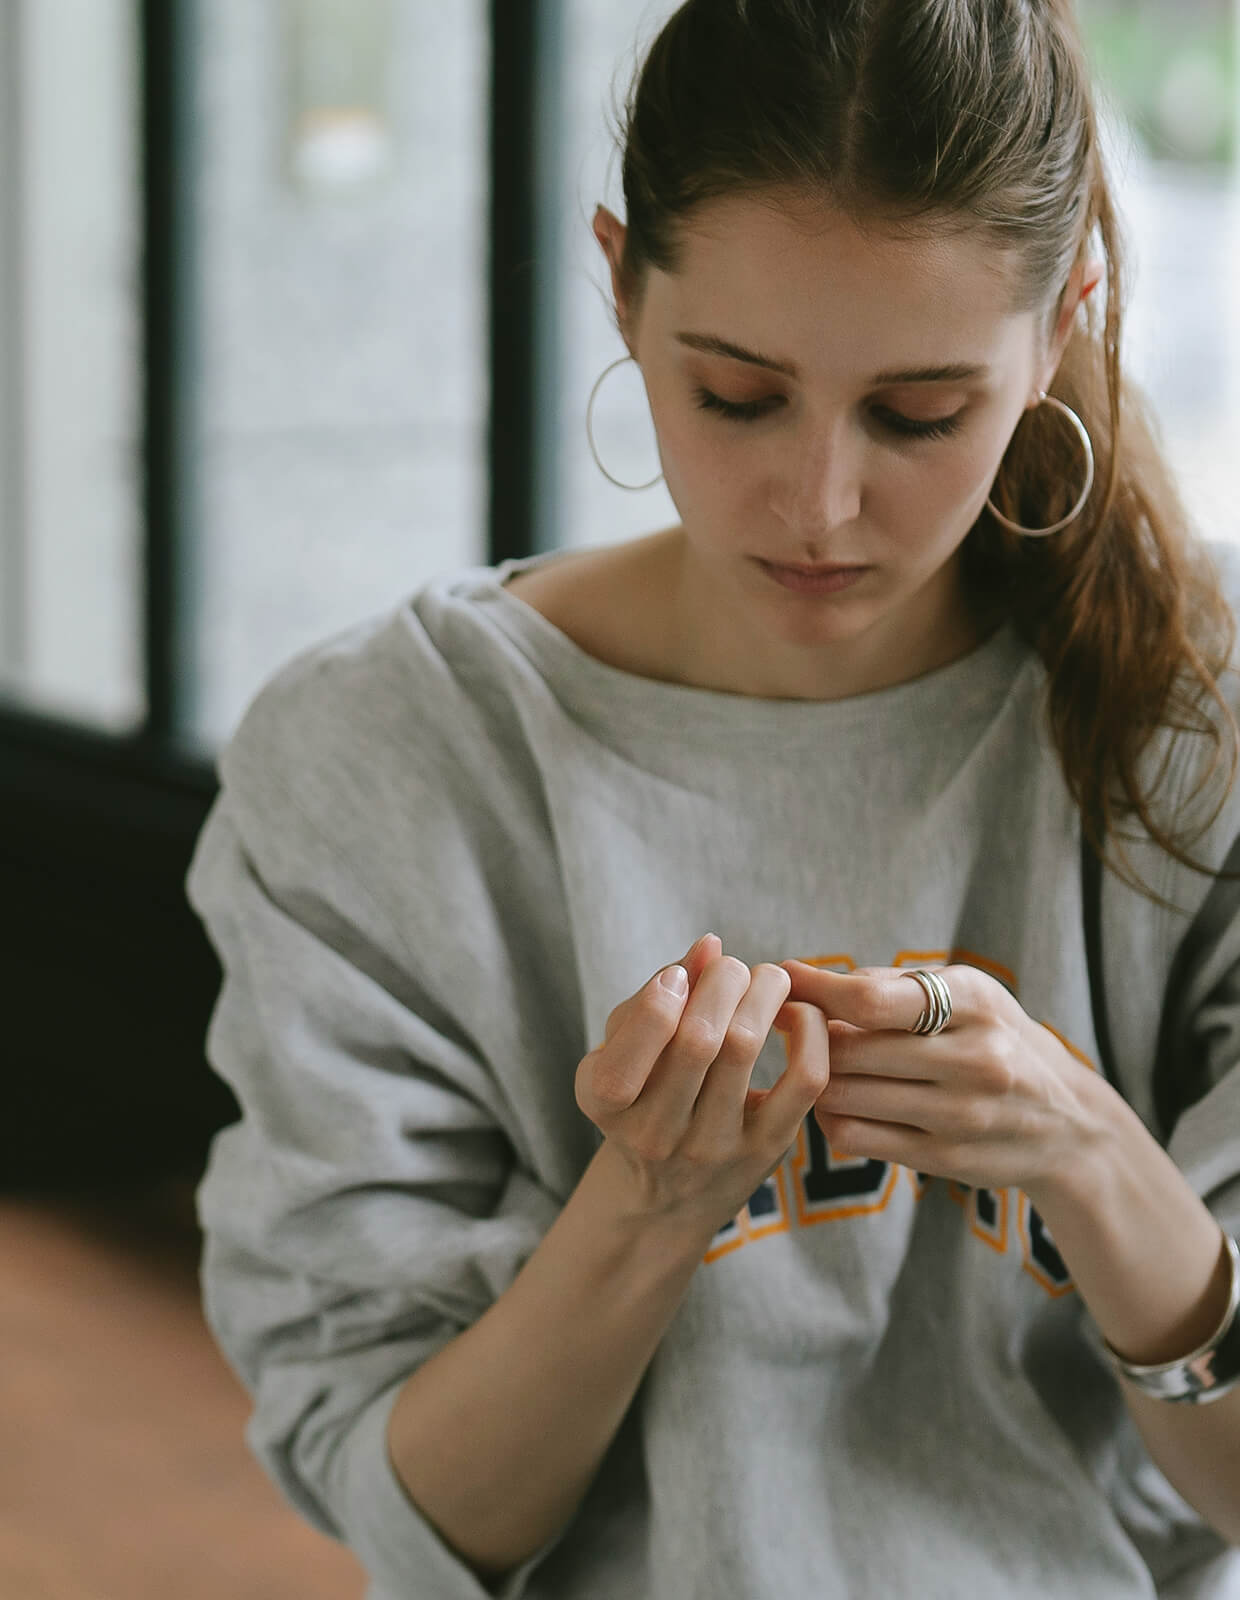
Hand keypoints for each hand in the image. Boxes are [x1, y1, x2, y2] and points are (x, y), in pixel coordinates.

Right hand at [576, 935, 830, 1233]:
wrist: (665, 1197)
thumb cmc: (641, 1098)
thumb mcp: (623, 1051)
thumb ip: (655, 995)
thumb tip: (710, 946)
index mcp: (605, 1102)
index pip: (630, 1048)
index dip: (659, 997)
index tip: (680, 976)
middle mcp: (655, 1134)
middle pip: (698, 1038)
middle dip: (722, 981)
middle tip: (731, 968)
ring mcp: (712, 1147)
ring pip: (745, 1048)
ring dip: (763, 992)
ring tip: (765, 978)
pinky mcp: (766, 1149)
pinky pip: (803, 1080)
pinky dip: (809, 1030)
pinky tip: (798, 1013)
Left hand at [778, 960, 1102, 1195]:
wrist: (1068, 1122)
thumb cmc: (995, 1039)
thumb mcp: (967, 993)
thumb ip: (890, 984)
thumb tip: (803, 980)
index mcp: (975, 1003)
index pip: (871, 999)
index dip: (815, 990)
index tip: (785, 980)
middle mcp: (976, 1059)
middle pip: (849, 1050)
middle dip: (809, 1035)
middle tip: (794, 1026)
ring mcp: (962, 1115)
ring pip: (843, 1095)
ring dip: (816, 1078)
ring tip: (818, 1064)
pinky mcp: (946, 1159)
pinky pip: (854, 1137)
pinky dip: (829, 1117)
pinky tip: (839, 1102)